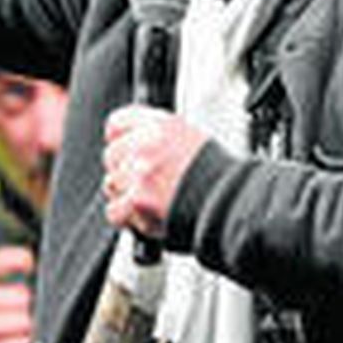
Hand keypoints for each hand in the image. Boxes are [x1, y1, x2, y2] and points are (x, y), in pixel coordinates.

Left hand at [102, 106, 207, 238]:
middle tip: (145, 185)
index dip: (119, 140)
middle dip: (124, 173)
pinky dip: (128, 218)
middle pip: (111, 156)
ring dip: (126, 196)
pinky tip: (147, 216)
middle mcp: (147, 144)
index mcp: (161, 125)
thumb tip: (132, 144)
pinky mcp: (137, 199)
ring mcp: (140, 171)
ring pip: (112, 184)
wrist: (230, 203)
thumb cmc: (217, 177)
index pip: (118, 123)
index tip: (123, 151)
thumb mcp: (190, 139)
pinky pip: (114, 210)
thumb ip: (158, 138)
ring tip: (152, 202)